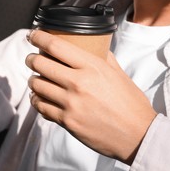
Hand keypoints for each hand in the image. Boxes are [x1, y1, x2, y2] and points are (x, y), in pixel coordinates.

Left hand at [25, 30, 156, 164]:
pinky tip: (40, 97)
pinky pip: (41, 107)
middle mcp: (79, 83)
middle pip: (40, 64)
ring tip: (36, 79)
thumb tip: (94, 47)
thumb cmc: (131, 103)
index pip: (55, 46)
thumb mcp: (119, 74)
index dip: (39, 37)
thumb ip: (104, 58)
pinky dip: (37, 100)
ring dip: (34, 80)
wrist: (137, 134)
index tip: (33, 35)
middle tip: (32, 58)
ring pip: (37, 86)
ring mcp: (71, 104)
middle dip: (31, 59)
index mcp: (93, 67)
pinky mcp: (67, 121)